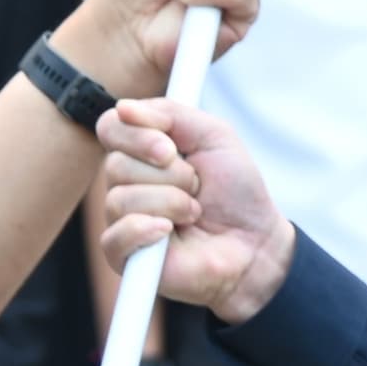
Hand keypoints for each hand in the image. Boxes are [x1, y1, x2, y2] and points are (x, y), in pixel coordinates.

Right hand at [96, 100, 297, 322]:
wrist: (256, 240)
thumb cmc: (236, 190)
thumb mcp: (214, 135)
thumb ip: (171, 113)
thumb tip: (123, 108)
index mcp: (141, 151)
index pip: (110, 128)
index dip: (137, 135)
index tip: (172, 149)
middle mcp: (125, 183)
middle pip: (116, 165)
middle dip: (170, 175)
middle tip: (197, 188)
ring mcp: (123, 220)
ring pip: (121, 200)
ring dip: (170, 203)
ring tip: (194, 213)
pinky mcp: (124, 257)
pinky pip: (115, 237)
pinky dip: (146, 231)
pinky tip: (170, 234)